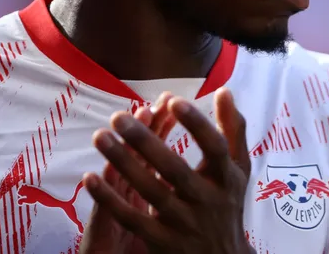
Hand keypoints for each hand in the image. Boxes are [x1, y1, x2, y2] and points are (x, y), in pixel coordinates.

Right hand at [80, 93, 176, 253]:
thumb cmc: (148, 240)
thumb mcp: (161, 212)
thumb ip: (173, 184)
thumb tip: (199, 159)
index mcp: (149, 187)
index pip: (159, 149)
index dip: (163, 126)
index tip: (171, 101)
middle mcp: (131, 192)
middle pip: (139, 157)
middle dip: (145, 131)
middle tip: (148, 106)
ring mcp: (117, 208)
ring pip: (118, 179)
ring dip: (118, 155)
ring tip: (119, 128)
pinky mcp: (105, 233)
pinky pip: (103, 214)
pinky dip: (98, 196)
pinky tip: (90, 177)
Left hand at [83, 88, 252, 253]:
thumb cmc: (228, 202)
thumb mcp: (239, 168)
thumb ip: (233, 130)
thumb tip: (224, 91)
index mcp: (226, 178)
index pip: (215, 148)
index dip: (197, 124)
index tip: (174, 101)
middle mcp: (206, 200)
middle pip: (175, 170)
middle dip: (145, 142)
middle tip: (118, 117)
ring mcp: (182, 223)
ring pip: (149, 192)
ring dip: (122, 164)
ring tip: (100, 137)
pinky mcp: (161, 241)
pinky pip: (131, 219)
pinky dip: (110, 199)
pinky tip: (90, 177)